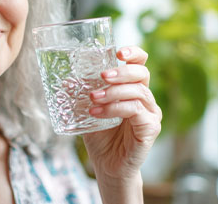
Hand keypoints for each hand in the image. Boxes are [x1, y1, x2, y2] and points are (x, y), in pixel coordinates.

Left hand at [81, 46, 162, 199]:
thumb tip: (66, 81)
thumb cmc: (102, 137)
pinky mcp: (150, 128)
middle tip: (103, 75)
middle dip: (121, 71)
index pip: (140, 64)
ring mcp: (151, 113)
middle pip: (142, 74)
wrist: (108, 166)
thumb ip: (82, 96)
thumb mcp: (88, 111)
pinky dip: (115, 108)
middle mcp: (146, 99)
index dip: (133, 53)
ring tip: (93, 97)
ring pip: (137, 92)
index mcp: (133, 89)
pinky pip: (135, 111)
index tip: (118, 52)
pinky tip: (98, 112)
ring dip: (113, 92)